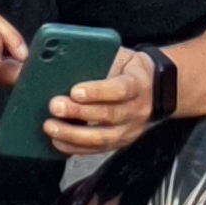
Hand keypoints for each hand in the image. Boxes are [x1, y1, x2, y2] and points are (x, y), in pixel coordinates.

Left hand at [47, 53, 168, 152]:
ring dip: (73, 134)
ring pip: (102, 137)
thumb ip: (100, 58)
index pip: (120, 89)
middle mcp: (136, 110)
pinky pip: (98, 149)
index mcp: (137, 84)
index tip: (74, 90)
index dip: (97, 91)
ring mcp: (129, 130)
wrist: (154, 87)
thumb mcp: (120, 55)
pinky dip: (76, 147)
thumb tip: (66, 59)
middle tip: (55, 106)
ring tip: (51, 127)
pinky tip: (58, 142)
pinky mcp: (120, 143)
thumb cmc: (128, 68)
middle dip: (78, 112)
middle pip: (108, 115)